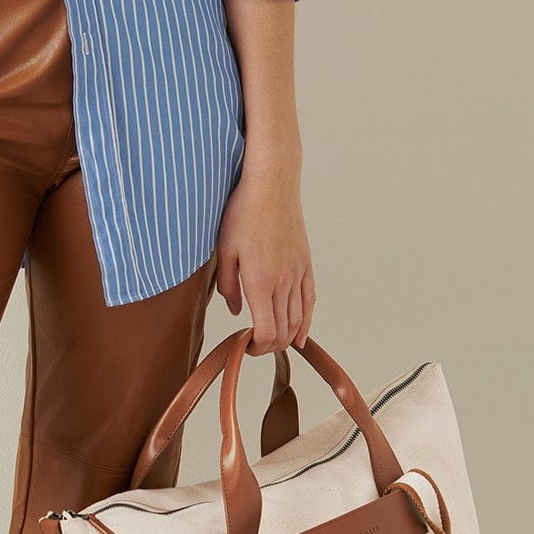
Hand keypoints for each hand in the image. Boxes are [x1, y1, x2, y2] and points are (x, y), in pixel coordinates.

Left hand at [214, 149, 314, 352]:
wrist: (272, 186)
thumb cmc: (243, 213)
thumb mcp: (224, 251)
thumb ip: (229, 287)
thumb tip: (236, 312)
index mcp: (260, 282)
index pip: (266, 332)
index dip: (256, 348)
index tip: (243, 347)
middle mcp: (284, 282)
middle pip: (283, 331)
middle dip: (268, 346)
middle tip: (253, 347)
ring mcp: (298, 274)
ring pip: (298, 319)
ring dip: (287, 338)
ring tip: (272, 343)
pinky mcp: (306, 264)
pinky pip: (310, 301)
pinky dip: (307, 322)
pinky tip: (302, 336)